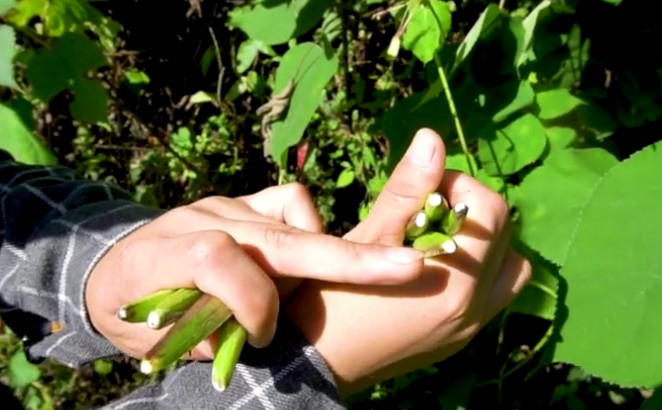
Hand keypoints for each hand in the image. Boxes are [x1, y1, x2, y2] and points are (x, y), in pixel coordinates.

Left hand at [85, 184, 423, 358]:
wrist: (114, 266)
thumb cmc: (132, 311)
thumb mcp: (151, 340)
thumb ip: (205, 336)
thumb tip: (260, 331)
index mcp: (168, 254)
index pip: (221, 261)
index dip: (253, 303)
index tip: (261, 338)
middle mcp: (206, 219)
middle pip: (281, 235)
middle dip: (349, 258)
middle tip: (407, 267)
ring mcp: (228, 205)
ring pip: (295, 214)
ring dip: (319, 252)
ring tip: (308, 288)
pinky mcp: (243, 201)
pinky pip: (290, 200)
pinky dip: (307, 229)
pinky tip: (299, 257)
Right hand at [285, 129, 531, 395]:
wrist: (318, 362)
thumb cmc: (335, 296)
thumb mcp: (368, 238)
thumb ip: (406, 189)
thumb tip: (432, 138)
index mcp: (456, 280)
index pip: (491, 209)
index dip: (458, 186)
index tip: (422, 191)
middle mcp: (476, 307)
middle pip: (507, 236)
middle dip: (471, 211)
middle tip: (429, 211)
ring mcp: (471, 328)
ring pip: (509, 269)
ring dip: (484, 244)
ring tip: (441, 239)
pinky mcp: (460, 340)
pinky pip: (491, 295)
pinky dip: (477, 272)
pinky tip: (436, 269)